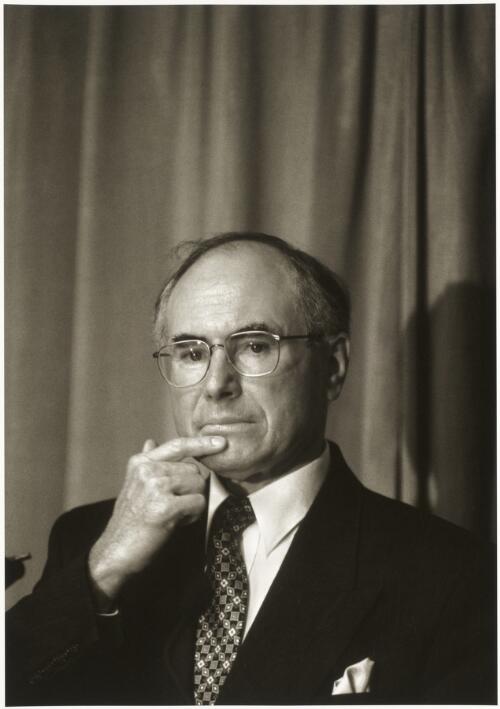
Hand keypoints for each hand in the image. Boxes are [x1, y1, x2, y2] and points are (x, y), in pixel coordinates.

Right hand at [88, 435, 225, 605]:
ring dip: (191, 504)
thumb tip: (151, 441)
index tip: (221, 442)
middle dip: (190, 490)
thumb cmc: (130, 521)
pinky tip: (174, 523)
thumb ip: (148, 463)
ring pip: (198, 486)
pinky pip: (198, 503)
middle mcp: (147, 470)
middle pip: (194, 470)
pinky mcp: (164, 507)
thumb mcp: (134, 485)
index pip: (177, 445)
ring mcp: (155, 487)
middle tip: (171, 506)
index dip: (202, 443)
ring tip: (171, 515)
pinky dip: (192, 516)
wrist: (115, 552)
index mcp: (140, 462)